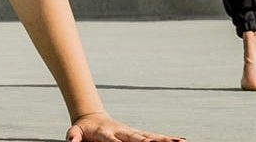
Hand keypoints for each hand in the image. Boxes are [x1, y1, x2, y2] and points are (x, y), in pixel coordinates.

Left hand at [66, 112, 183, 141]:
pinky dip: (167, 139)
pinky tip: (181, 140)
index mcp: (105, 133)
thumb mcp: (75, 132)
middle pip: (138, 138)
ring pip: (150, 136)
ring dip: (165, 139)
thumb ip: (73, 137)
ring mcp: (131, 132)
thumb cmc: (83, 129)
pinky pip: (154, 136)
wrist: (90, 117)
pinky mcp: (138, 134)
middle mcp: (121, 132)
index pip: (116, 141)